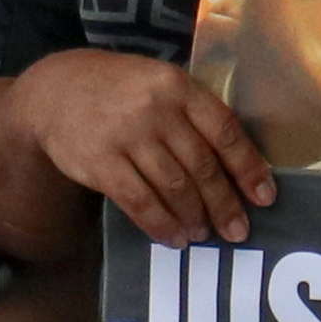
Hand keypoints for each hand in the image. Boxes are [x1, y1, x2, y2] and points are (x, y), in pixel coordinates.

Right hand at [19, 48, 270, 244]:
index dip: (248, 168)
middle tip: (237, 230)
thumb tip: (236, 167)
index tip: (265, 198)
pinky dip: (161, 225)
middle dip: (224, 204)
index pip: (225, 131)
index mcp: (177, 86)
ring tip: (203, 234)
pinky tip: (174, 238)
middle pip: (202, 167)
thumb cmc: (118, 90)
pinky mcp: (101, 163)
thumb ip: (192, 114)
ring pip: (174, 188)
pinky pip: (140, 202)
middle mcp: (155, 109)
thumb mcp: (158, 83)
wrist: (54, 91)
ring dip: (194, 218)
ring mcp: (126, 136)